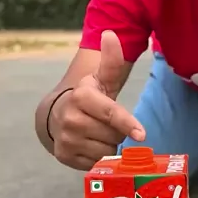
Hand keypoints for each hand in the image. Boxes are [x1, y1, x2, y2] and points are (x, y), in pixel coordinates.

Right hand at [50, 30, 145, 170]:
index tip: (141, 134)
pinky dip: (98, 157)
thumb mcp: (100, 80)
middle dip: (116, 132)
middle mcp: (70, 118)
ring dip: (108, 145)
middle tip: (107, 124)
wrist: (56, 116)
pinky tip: (90, 145)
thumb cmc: (88, 97)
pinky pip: (95, 163)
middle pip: (113, 135)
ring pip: (106, 151)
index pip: (111, 113)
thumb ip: (110, 61)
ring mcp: (66, 139)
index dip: (127, 124)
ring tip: (98, 134)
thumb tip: (110, 34)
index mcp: (81, 96)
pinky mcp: (64, 156)